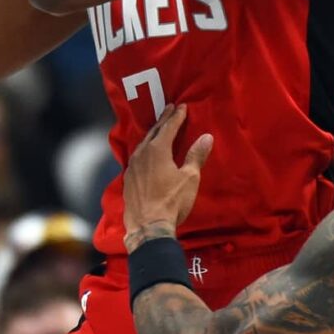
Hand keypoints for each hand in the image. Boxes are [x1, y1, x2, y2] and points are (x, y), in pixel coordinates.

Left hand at [122, 104, 213, 247]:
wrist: (147, 226)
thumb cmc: (172, 201)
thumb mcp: (189, 178)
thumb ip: (196, 156)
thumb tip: (206, 137)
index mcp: (157, 150)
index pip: (168, 127)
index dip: (176, 116)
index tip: (182, 106)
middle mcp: (141, 154)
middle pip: (153, 132)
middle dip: (163, 120)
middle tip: (169, 109)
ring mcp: (131, 167)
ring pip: (142, 144)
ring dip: (152, 135)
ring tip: (158, 129)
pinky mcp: (127, 179)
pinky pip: (136, 157)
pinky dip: (144, 150)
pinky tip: (146, 154)